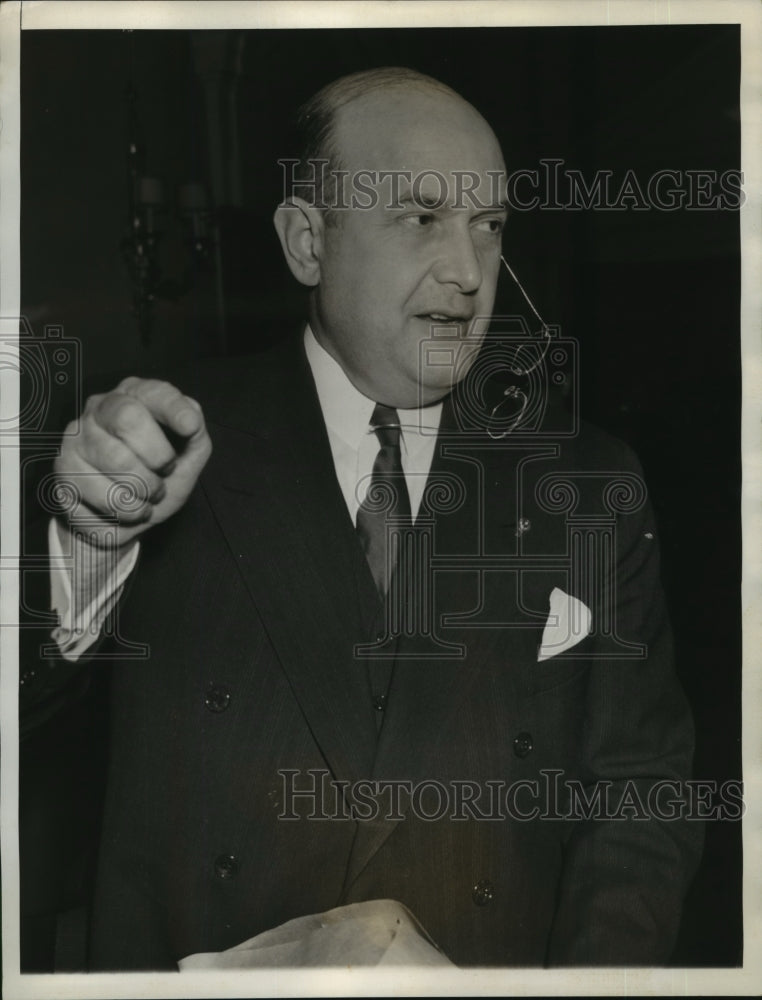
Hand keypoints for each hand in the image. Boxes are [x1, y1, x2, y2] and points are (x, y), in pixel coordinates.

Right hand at [52, 377, 211, 547]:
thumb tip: (192, 419)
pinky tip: (126, 508)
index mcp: (133, 398)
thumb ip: (195, 439)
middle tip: (165, 472)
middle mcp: (99, 409)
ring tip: (148, 496)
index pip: (152, 392)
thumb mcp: (186, 462)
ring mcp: (75, 438)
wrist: (121, 521)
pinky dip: (126, 510)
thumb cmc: (156, 481)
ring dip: (144, 488)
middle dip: (158, 454)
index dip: (173, 408)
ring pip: (116, 459)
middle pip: (128, 417)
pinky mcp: (62, 470)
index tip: (190, 427)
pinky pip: (101, 493)